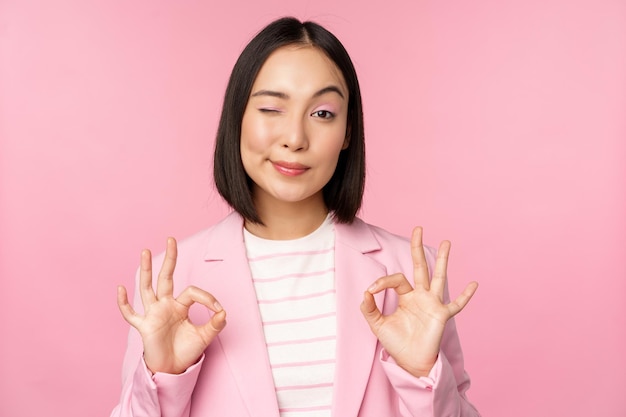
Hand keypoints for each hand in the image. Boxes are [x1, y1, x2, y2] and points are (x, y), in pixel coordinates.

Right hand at [117, 237, 226, 373]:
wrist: (173, 369)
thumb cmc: (186, 350)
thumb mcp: (205, 337)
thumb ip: (215, 325)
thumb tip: (224, 312)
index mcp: (180, 306)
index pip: (192, 292)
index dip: (207, 298)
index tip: (218, 310)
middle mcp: (165, 305)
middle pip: (166, 277)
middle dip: (170, 259)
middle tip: (171, 239)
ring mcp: (153, 314)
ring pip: (147, 288)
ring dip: (145, 270)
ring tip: (145, 251)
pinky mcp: (144, 326)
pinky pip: (131, 314)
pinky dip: (124, 303)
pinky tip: (121, 289)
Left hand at [360, 227, 477, 377]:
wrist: (410, 362)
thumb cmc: (397, 343)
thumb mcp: (377, 325)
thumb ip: (369, 309)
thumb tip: (365, 293)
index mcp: (406, 296)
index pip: (396, 279)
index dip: (382, 282)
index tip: (370, 291)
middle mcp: (420, 296)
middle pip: (419, 267)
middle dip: (417, 248)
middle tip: (418, 228)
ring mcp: (433, 304)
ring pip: (438, 277)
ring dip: (442, 260)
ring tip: (447, 242)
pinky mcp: (441, 315)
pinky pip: (456, 305)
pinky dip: (465, 295)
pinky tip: (474, 284)